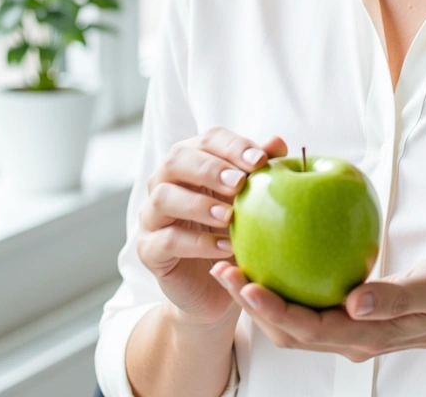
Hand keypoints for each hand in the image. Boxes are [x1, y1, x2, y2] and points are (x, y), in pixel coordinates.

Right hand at [137, 126, 287, 326]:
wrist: (217, 285)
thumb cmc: (235, 232)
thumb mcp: (253, 201)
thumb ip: (261, 171)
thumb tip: (277, 142)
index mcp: (194, 161)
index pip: (208, 139)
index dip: (233, 146)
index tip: (259, 161)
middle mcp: (166, 182)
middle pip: (177, 159)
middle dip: (211, 168)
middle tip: (239, 184)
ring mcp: (152, 215)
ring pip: (163, 197)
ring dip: (199, 204)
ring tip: (229, 217)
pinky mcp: (148, 249)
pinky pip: (166, 240)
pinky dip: (198, 242)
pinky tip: (225, 246)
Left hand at [209, 255, 425, 361]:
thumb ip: (396, 296)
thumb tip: (354, 301)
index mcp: (367, 334)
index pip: (309, 328)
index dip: (273, 309)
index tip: (247, 284)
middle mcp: (350, 340)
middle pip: (288, 331)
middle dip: (251, 305)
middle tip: (224, 269)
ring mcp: (346, 333)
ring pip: (291, 325)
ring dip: (258, 301)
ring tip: (234, 267)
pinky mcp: (345, 320)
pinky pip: (304, 310)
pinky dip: (279, 292)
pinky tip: (268, 262)